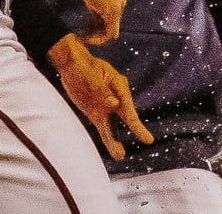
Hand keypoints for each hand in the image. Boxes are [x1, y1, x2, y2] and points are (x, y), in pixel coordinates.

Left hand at [47, 34, 154, 160]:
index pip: (126, 101)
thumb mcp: (91, 74)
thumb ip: (101, 88)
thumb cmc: (82, 66)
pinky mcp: (98, 114)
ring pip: (114, 126)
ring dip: (116, 141)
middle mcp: (117, 97)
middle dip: (136, 128)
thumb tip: (114, 103)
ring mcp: (108, 107)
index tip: (131, 121)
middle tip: (149, 140)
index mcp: (118, 84)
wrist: (73, 65)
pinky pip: (105, 129)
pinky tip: (116, 152)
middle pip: (126, 116)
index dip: (131, 114)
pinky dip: (109, 140)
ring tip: (120, 156)